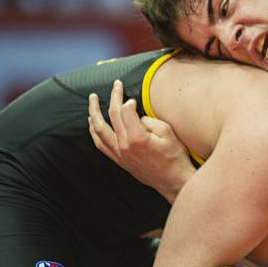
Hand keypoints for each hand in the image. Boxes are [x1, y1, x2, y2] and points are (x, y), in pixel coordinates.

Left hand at [88, 80, 194, 202]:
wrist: (173, 181)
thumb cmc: (174, 156)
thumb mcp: (168, 133)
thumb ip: (150, 120)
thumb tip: (137, 116)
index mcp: (137, 137)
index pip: (126, 110)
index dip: (128, 100)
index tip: (134, 98)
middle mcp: (124, 146)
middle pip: (113, 116)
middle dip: (113, 97)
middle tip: (115, 85)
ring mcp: (120, 154)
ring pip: (99, 130)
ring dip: (94, 113)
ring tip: (92, 101)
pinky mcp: (120, 160)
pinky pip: (101, 145)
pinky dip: (94, 132)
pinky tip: (93, 124)